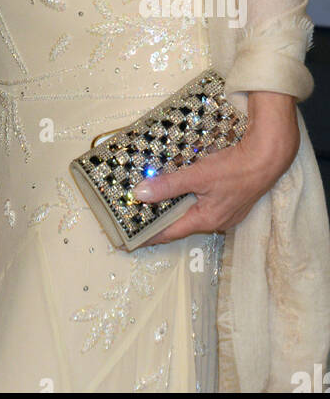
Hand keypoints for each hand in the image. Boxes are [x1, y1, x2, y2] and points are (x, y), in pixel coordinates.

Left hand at [134, 91, 300, 245]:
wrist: (266, 158)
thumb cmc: (234, 169)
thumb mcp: (197, 176)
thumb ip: (169, 185)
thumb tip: (142, 194)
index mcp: (206, 220)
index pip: (170, 232)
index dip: (150, 235)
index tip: (131, 239)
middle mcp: (216, 221)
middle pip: (181, 223)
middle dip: (160, 219)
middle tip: (138, 215)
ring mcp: (225, 212)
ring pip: (193, 212)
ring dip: (175, 208)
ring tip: (155, 201)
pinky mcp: (231, 201)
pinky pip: (204, 203)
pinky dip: (190, 199)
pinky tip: (182, 189)